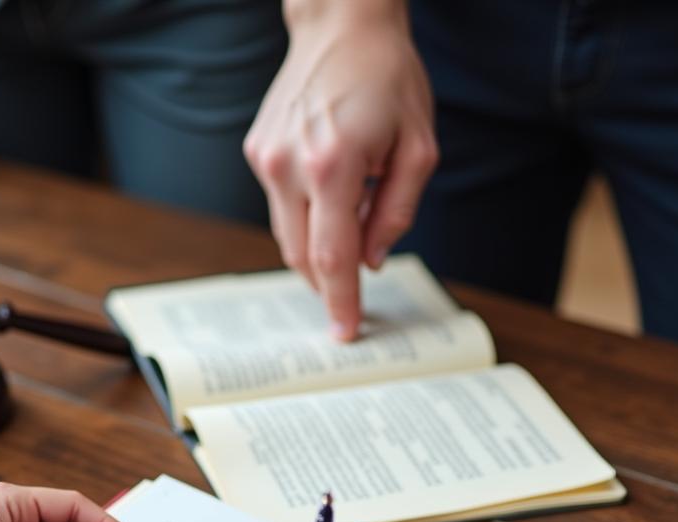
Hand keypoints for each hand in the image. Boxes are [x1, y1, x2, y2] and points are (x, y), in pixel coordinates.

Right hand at [244, 1, 436, 339]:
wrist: (342, 21)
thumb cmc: (390, 79)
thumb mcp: (419, 148)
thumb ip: (396, 212)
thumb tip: (371, 261)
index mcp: (334, 165)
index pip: (333, 257)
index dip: (341, 302)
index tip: (345, 334)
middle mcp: (289, 167)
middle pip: (303, 256)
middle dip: (328, 285)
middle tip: (351, 301)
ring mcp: (267, 159)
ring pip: (287, 236)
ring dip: (317, 253)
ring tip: (348, 236)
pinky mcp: (258, 152)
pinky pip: (281, 207)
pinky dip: (306, 218)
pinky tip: (329, 197)